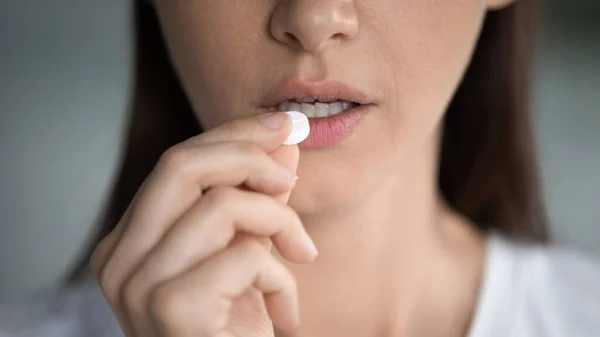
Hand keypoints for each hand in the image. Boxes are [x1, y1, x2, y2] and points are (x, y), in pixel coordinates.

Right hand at [91, 112, 317, 336]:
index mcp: (129, 243)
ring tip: (299, 257)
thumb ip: (258, 198)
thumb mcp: (247, 255)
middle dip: (249, 154)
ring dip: (280, 223)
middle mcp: (119, 261)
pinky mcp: (175, 310)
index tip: (284, 125)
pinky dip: (283, 277)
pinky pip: (248, 255)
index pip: (177, 163)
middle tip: (292, 170)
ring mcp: (138, 286)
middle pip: (181, 164)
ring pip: (224, 205)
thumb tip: (283, 142)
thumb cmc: (236, 332)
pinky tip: (285, 314)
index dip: (234, 134)